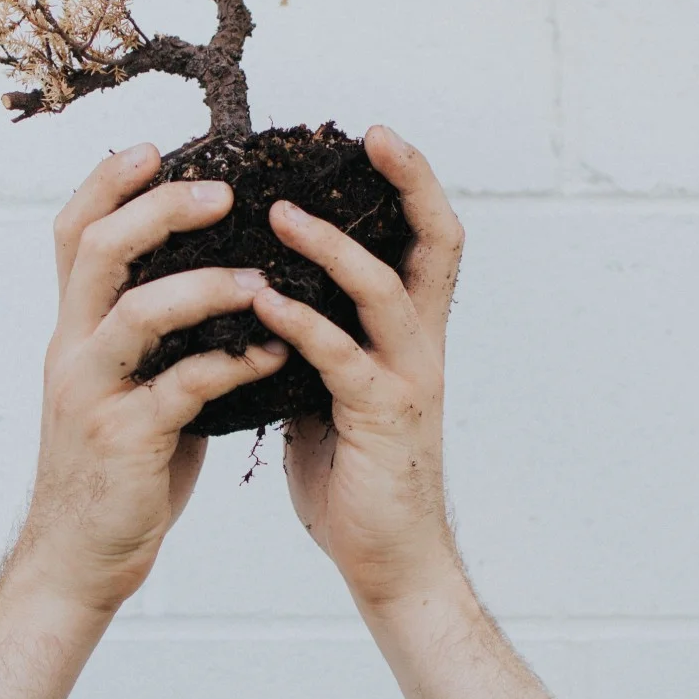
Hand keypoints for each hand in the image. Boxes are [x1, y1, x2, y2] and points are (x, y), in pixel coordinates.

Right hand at [9, 143, 287, 614]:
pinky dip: (232, 365)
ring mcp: (93, 394)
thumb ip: (157, 339)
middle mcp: (72, 350)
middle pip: (100, 249)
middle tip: (223, 192)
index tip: (156, 147)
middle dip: (159, 209)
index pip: (75, 233)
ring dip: (203, 286)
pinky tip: (274, 357)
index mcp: (74, 331)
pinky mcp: (124, 440)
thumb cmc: (119, 470)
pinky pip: (180, 388)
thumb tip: (218, 284)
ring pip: (137, 312)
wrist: (79, 561)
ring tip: (260, 278)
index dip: (108, 183)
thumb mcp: (126, 388)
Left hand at [252, 126, 467, 612]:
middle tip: (370, 137)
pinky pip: (342, 358)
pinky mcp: (381, 418)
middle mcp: (421, 345)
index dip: (412, 183)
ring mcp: (407, 378)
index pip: (426, 239)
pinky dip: (302, 325)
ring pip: (383, 290)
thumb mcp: (330, 394)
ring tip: (279, 215)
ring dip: (331, 247)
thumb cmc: (356, 478)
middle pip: (436, 242)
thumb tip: (267, 300)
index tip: (376, 137)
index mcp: (411, 332)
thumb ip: (315, 344)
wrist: (388, 561)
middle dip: (408, 184)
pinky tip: (262, 303)